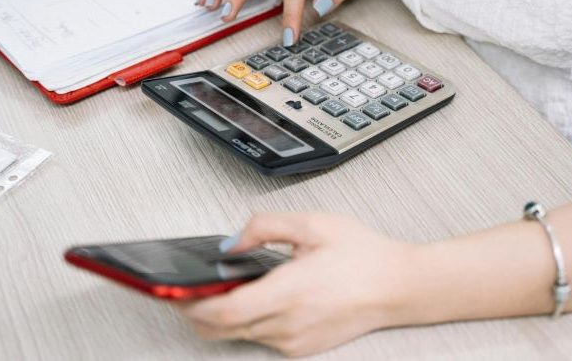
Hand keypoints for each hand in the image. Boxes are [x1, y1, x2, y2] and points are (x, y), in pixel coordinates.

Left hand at [177, 213, 421, 356]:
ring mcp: (295, 342)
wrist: (398, 286)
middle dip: (196, 312)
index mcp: (289, 292)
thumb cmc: (362, 254)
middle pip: (221, 330)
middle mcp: (288, 324)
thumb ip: (264, 227)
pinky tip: (255, 298)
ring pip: (239, 335)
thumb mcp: (312, 224)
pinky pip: (261, 338)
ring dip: (221, 316)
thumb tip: (231, 243)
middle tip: (186, 290)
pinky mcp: (302, 348)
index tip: (173, 291)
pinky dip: (247, 321)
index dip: (191, 304)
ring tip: (219, 289)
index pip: (222, 312)